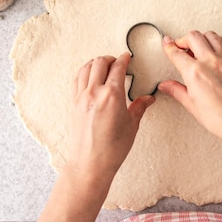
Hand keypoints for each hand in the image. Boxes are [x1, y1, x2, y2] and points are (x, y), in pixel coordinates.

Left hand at [66, 53, 154, 180]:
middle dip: (110, 59)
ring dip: (96, 63)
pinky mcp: (73, 103)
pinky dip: (84, 72)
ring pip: (86, 67)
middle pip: (100, 62)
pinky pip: (77, 79)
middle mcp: (95, 92)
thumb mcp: (132, 125)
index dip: (124, 59)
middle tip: (118, 62)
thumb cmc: (112, 148)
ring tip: (104, 66)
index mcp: (112, 95)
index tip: (128, 58)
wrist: (90, 163)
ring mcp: (81, 97)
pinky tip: (90, 75)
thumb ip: (139, 107)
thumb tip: (148, 98)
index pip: (118, 67)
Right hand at [158, 31, 221, 207]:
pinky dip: (215, 41)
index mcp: (196, 73)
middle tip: (179, 47)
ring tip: (194, 47)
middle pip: (193, 37)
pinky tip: (212, 50)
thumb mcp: (194, 108)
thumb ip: (178, 91)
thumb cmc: (221, 122)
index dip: (169, 47)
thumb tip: (165, 85)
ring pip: (209, 36)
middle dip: (183, 39)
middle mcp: (211, 62)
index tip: (165, 45)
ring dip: (199, 38)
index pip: (177, 52)